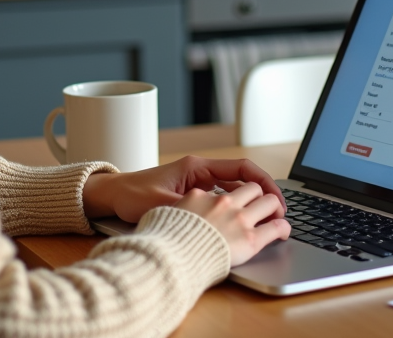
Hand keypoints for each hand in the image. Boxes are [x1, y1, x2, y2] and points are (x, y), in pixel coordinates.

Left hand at [82, 155, 286, 223]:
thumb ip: (186, 209)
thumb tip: (209, 219)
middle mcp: (200, 172)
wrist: (111, 195)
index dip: (263, 181)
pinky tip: (244, 224)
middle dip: (264, 194)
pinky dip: (236, 208)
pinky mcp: (192, 195)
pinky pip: (222, 199)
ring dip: (252, 202)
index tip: (276, 198)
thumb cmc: (131, 195)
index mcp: (196, 167)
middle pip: (243, 179)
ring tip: (268, 221)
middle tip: (281, 213)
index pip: (240, 168)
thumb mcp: (159, 203)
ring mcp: (197, 184)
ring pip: (234, 190)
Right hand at [174, 183, 290, 265]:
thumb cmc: (162, 241)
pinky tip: (284, 232)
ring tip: (277, 216)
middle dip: (260, 195)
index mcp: (200, 194)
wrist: (169, 258)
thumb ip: (178, 209)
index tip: (240, 201)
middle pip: (252, 187)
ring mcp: (238, 218)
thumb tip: (176, 212)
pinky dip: (284, 227)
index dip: (236, 196)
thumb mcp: (164, 214)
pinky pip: (277, 226)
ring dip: (275, 207)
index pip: (225, 189)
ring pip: (269, 200)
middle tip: (264, 207)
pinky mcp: (250, 238)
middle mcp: (223, 203)